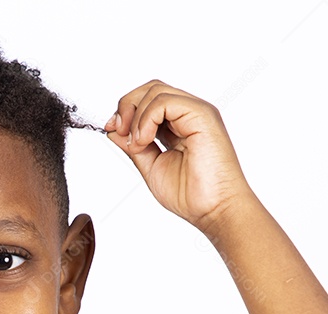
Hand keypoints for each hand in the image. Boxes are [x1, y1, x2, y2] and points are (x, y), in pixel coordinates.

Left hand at [105, 80, 253, 234]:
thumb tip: (113, 130)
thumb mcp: (150, 166)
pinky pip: (165, 101)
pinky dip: (147, 118)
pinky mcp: (202, 115)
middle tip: (119, 131)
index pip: (147, 100)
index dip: (125, 111)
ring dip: (135, 115)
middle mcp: (188, 115)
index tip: (112, 129)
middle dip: (126, 106)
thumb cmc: (191, 195)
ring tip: (137, 143)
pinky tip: (145, 140)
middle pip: (150, 88)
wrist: (214, 210)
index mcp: (178, 125)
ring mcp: (196, 112)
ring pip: (155, 90)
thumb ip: (133, 146)